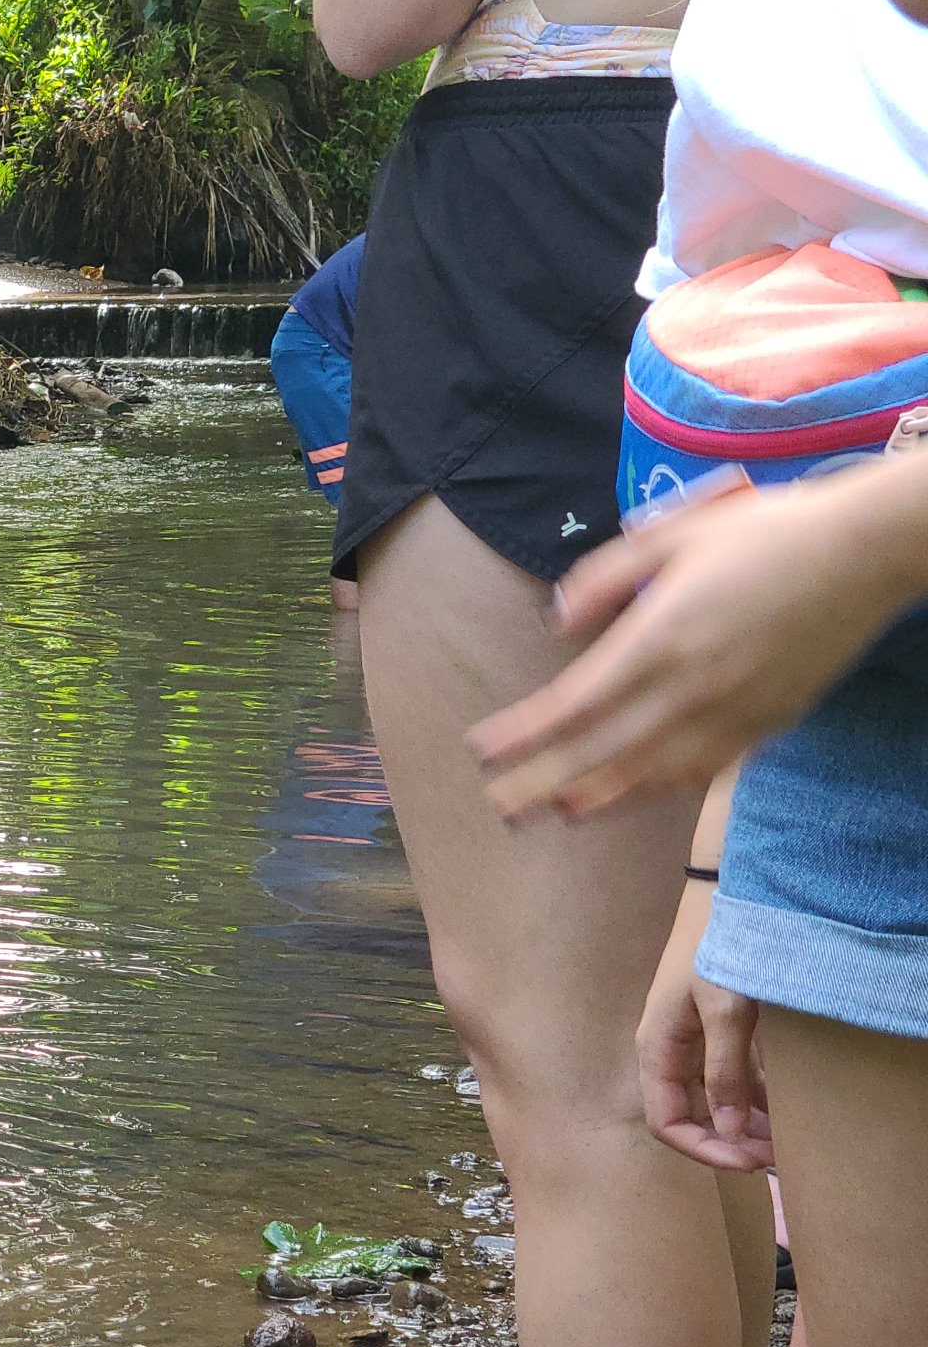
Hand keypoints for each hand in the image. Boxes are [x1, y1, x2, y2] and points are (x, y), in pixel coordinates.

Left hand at [470, 460, 927, 820]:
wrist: (863, 551)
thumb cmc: (766, 533)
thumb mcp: (672, 536)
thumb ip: (606, 578)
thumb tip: (558, 624)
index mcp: (660, 639)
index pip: (574, 706)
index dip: (525, 735)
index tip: (484, 751)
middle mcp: (692, 687)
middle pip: (604, 752)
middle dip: (545, 782)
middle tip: (501, 807)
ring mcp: (734, 711)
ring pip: (655, 772)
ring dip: (603, 796)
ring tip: (562, 812)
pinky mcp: (770, 721)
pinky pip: (709, 768)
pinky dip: (666, 787)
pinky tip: (642, 792)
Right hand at [640, 874, 771, 1168]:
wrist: (725, 892)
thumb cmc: (718, 948)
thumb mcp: (725, 1011)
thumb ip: (727, 1073)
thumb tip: (732, 1133)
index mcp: (657, 1051)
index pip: (668, 1123)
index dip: (706, 1150)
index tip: (752, 1164)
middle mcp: (672, 1053)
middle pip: (693, 1117)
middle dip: (732, 1143)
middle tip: (779, 1159)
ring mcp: (696, 1041)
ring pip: (717, 1100)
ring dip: (749, 1124)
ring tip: (788, 1141)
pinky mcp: (720, 1029)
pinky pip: (736, 1078)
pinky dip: (759, 1098)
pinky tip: (787, 1108)